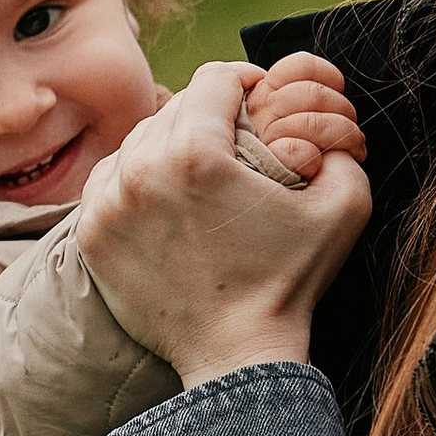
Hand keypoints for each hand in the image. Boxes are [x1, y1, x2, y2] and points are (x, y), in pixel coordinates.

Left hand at [77, 61, 369, 386]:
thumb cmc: (290, 283)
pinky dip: (135, 178)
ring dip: (170, 143)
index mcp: (196, 153)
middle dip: (208, 114)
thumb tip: (325, 123)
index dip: (244, 79)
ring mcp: (108, 204)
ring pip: (138, 140)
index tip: (256, 98)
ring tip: (199, 167)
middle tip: (233, 137)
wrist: (236, 356)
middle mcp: (142, 170)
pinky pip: (111, 179)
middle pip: (174, 106)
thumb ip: (343, 149)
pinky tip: (164, 195)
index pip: (214, 79)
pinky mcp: (92, 235)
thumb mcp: (343, 208)